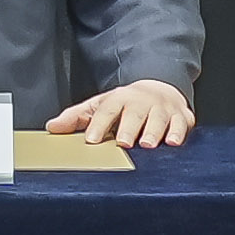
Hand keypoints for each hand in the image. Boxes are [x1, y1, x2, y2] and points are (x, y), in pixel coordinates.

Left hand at [52, 78, 196, 152]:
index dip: (98, 125)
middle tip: (123, 142)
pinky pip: (181, 124)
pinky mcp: (181, 116)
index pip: (107, 111)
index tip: (92, 140)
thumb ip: (76, 117)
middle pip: (134, 114)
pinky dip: (178, 133)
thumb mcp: (100, 106)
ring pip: (159, 119)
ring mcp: (162, 108)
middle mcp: (141, 102)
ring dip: (154, 131)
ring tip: (147, 145)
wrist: (159, 90)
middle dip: (129, 127)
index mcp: (119, 99)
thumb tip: (52, 127)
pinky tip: (173, 143)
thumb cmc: (126, 104)